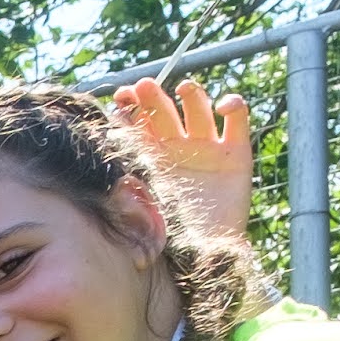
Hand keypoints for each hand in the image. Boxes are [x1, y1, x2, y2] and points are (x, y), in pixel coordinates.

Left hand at [116, 76, 255, 237]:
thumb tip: (102, 156)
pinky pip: (237, 121)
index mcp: (154, 158)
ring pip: (199, 111)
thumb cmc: (171, 232)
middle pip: (166, 113)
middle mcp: (179, 148)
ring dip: (192, 96)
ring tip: (183, 89)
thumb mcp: (145, 203)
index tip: (119, 100)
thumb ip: (128, 181)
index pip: (140, 126)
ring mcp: (207, 149)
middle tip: (142, 87)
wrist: (207, 253)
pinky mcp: (236, 154)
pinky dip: (234, 107)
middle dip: (153, 98)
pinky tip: (224, 106)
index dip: (130, 111)